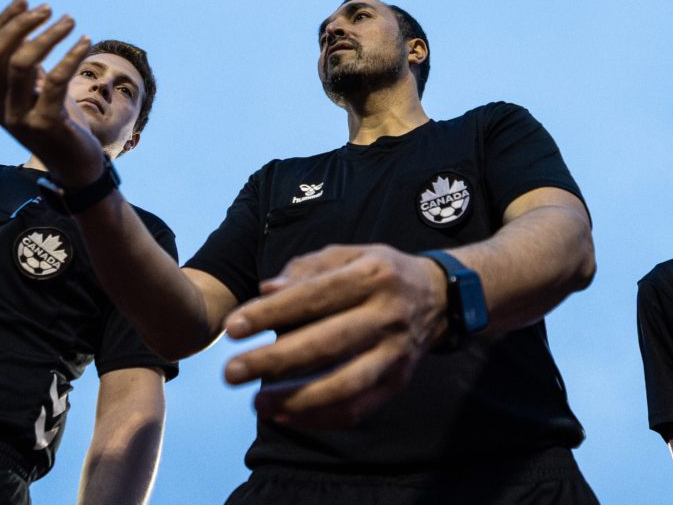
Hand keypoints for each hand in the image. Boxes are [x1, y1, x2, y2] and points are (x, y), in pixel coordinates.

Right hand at [0, 0, 105, 186]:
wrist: (76, 167)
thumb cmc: (60, 124)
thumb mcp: (38, 92)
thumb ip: (29, 67)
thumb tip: (27, 25)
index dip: (4, 22)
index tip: (25, 0)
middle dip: (21, 24)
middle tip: (48, 8)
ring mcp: (20, 117)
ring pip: (23, 62)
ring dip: (49, 35)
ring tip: (71, 20)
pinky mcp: (46, 123)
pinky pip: (56, 80)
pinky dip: (71, 56)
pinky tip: (86, 42)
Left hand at [222, 244, 447, 428]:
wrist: (441, 297)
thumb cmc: (380, 271)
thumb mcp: (348, 254)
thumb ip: (307, 268)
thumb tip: (267, 291)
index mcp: (371, 275)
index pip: (313, 297)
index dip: (271, 314)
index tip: (232, 328)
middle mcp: (386, 314)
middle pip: (326, 344)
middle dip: (274, 361)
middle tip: (231, 372)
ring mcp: (395, 352)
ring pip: (345, 385)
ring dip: (297, 400)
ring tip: (257, 404)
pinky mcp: (399, 381)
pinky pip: (359, 408)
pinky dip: (321, 418)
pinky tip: (287, 416)